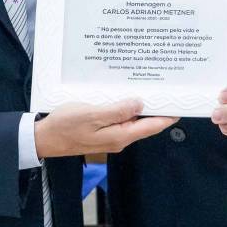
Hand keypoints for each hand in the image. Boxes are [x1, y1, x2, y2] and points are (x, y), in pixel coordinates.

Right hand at [34, 99, 177, 157]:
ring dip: (143, 105)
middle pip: (146, 122)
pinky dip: (128, 107)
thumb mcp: (91, 114)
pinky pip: (121, 118)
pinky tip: (128, 95)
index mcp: (121, 136)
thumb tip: (140, 103)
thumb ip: (117, 110)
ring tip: (153, 86)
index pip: (152, 126)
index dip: (168, 114)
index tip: (181, 101)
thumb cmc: (66, 126)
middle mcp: (120, 138)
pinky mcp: (102, 130)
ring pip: (134, 119)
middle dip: (158, 107)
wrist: (44, 139)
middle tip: (169, 87)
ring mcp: (111, 135)